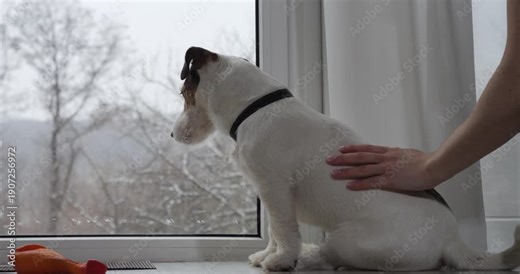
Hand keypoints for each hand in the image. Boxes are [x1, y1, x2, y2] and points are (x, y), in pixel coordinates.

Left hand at [326, 144, 442, 190]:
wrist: (434, 165)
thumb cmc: (426, 161)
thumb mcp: (408, 154)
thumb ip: (398, 156)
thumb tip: (394, 158)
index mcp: (390, 152)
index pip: (367, 148)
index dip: (353, 148)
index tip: (341, 149)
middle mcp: (385, 158)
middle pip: (360, 157)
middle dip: (343, 159)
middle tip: (329, 159)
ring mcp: (386, 169)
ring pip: (362, 169)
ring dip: (346, 171)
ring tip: (333, 173)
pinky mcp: (390, 180)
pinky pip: (371, 182)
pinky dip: (359, 184)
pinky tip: (348, 186)